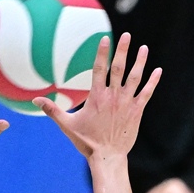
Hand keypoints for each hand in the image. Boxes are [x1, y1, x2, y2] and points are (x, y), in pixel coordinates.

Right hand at [40, 33, 160, 159]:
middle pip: (118, 68)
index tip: (105, 38)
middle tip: (126, 35)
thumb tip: (35, 99)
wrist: (107, 157)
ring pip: (135, 77)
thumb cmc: (87, 141)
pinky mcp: (137, 111)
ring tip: (144, 48)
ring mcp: (126, 103)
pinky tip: (158, 70)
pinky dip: (153, 82)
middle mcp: (113, 96)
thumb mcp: (67, 125)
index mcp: (96, 96)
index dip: (102, 52)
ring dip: (140, 62)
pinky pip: (147, 93)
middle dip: (123, 50)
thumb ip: (52, 110)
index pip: (99, 68)